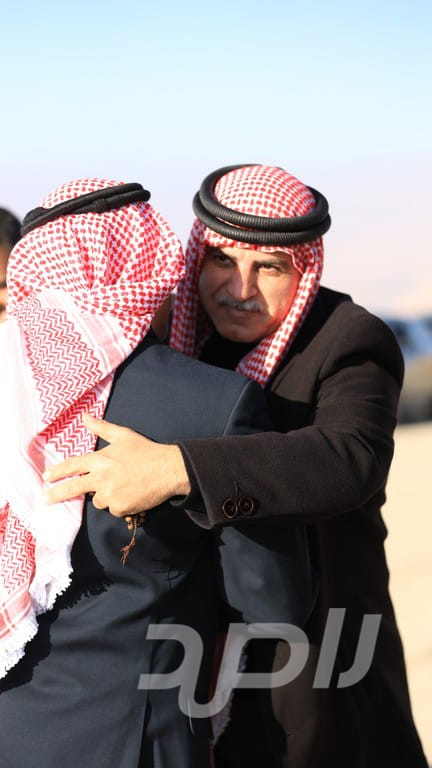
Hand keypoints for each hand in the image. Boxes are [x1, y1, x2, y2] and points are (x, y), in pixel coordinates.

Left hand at [43, 413, 190, 516]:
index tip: (46, 477)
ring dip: (106, 495)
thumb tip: (84, 416)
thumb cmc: (146, 451)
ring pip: (98, 500)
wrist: (168, 469)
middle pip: (73, 488)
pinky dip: (121, 504)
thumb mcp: (123, 435)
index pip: (73, 465)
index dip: (58, 471)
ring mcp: (110, 494)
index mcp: (101, 459)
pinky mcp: (121, 507)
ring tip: (125, 485)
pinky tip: (133, 494)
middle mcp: (102, 477)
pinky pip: (114, 509)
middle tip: (43, 499)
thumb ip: (101, 428)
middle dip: (56, 494)